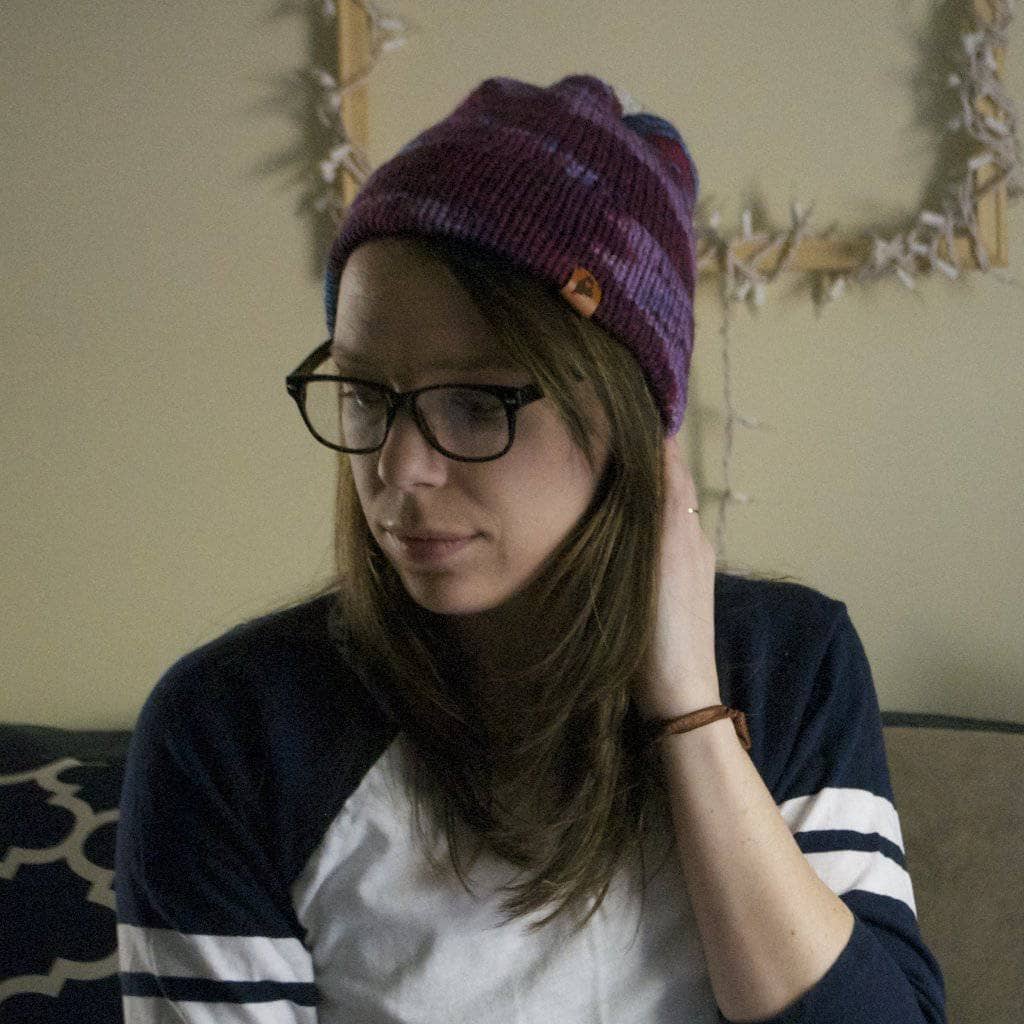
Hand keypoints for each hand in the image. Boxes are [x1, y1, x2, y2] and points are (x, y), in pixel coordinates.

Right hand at [635, 440, 721, 721]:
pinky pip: (664, 530)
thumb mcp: (660, 560)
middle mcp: (691, 536)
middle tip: (613, 426)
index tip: (626, 405)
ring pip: (668, 505)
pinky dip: (648, 508)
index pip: (671, 465)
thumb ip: (663, 504)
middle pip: (672, 481)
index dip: (653, 435)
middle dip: (650, 452)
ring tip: (614, 458)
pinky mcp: (680, 582)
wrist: (679, 691)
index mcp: (686, 527)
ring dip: (649, 479)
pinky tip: (625, 512)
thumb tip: (660, 445)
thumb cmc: (663, 631)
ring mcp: (688, 560)